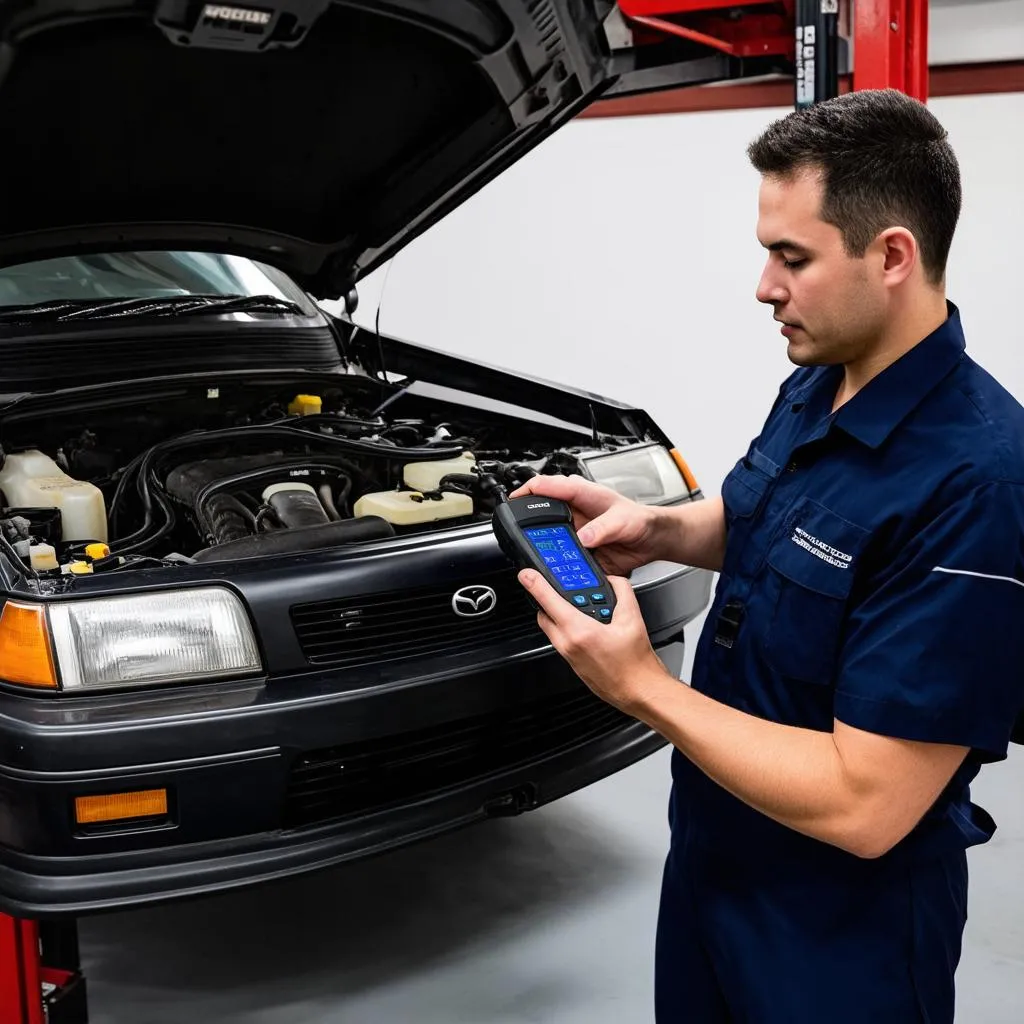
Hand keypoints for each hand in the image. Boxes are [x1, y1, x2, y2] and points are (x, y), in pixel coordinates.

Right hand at [509, 474, 662, 575]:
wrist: (651, 540)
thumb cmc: (640, 520)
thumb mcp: (623, 520)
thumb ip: (604, 528)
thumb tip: (585, 537)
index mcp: (581, 494)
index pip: (548, 485)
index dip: (529, 490)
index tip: (514, 499)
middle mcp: (573, 512)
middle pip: (541, 512)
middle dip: (527, 520)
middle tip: (517, 531)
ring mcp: (573, 532)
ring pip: (547, 536)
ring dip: (539, 545)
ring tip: (531, 554)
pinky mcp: (577, 550)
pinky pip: (559, 556)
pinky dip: (552, 562)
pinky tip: (550, 569)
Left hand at [518, 569, 672, 712]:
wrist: (639, 691)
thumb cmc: (636, 663)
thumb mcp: (633, 618)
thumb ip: (621, 591)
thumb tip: (612, 579)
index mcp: (579, 631)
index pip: (548, 602)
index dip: (534, 584)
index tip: (526, 575)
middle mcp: (568, 644)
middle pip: (544, 614)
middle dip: (549, 600)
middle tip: (562, 590)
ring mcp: (568, 656)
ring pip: (551, 628)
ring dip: (558, 615)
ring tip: (580, 609)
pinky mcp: (572, 664)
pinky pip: (560, 640)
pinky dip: (567, 629)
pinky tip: (588, 626)